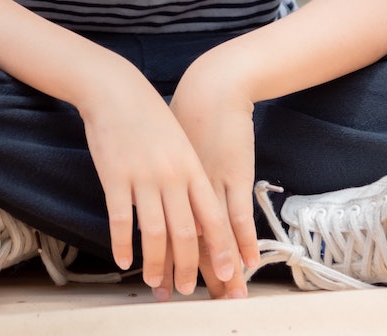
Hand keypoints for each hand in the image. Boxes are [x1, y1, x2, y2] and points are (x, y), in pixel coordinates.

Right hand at [75, 58, 241, 299]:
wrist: (117, 90)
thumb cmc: (151, 118)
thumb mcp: (181, 146)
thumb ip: (190, 180)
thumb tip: (199, 218)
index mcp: (192, 169)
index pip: (213, 218)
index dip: (222, 250)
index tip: (227, 275)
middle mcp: (172, 176)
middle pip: (186, 233)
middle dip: (188, 267)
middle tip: (185, 290)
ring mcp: (143, 176)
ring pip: (154, 232)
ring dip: (155, 264)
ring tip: (154, 283)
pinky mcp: (115, 176)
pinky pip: (120, 219)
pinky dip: (122, 244)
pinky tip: (123, 260)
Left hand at [172, 54, 260, 297]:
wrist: (211, 87)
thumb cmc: (184, 114)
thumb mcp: (159, 145)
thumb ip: (153, 172)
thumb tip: (142, 193)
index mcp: (163, 181)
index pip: (158, 230)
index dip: (160, 259)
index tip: (158, 285)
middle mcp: (183, 187)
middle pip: (182, 239)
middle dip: (182, 272)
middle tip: (180, 299)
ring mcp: (210, 183)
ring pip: (211, 235)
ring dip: (217, 268)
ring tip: (224, 295)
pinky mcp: (234, 174)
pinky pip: (237, 217)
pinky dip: (241, 243)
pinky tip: (244, 265)